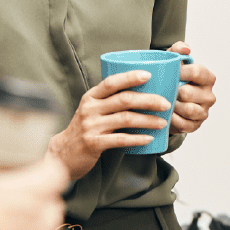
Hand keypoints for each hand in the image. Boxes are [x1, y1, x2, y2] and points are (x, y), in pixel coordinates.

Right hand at [47, 69, 170, 178]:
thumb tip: (143, 93)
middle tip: (166, 103)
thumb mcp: (92, 110)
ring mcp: (91, 126)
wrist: (62, 154)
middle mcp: (90, 109)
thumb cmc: (84, 129)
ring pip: (125, 119)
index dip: (130, 77)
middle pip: (123, 100)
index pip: (111, 83)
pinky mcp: (93, 143)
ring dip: (147, 120)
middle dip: (148, 100)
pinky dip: (137, 138)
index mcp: (91, 97)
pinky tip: (149, 138)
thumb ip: (110, 102)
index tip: (148, 75)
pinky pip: (120, 139)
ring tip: (163, 122)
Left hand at [165, 41, 216, 134]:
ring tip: (162, 102)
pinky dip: (172, 119)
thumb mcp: (174, 62)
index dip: (180, 71)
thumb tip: (185, 48)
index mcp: (208, 78)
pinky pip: (184, 124)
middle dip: (173, 92)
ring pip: (188, 109)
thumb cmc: (173, 79)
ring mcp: (203, 111)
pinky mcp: (195, 125)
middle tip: (161, 90)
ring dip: (173, 106)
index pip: (197, 72)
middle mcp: (209, 95)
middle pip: (189, 93)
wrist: (169, 101)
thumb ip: (178, 50)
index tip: (167, 72)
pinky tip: (165, 114)